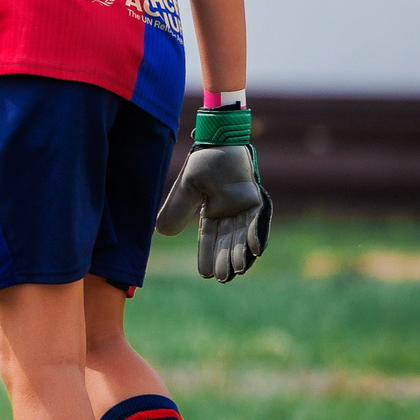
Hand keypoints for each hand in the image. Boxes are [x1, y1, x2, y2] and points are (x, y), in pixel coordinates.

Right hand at [156, 108, 272, 280]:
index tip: (205, 274)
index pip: (208, 238)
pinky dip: (257, 235)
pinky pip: (258, 222)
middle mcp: (228, 213)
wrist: (222, 141)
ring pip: (243, 236)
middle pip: (227, 241)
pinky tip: (255, 250)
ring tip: (237, 270)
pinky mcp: (257, 200)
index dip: (206, 255)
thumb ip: (177, 209)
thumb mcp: (187, 189)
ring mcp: (244, 208)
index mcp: (211, 212)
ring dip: (240, 253)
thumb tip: (162, 233)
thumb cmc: (205, 162)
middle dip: (224, 260)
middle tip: (223, 278)